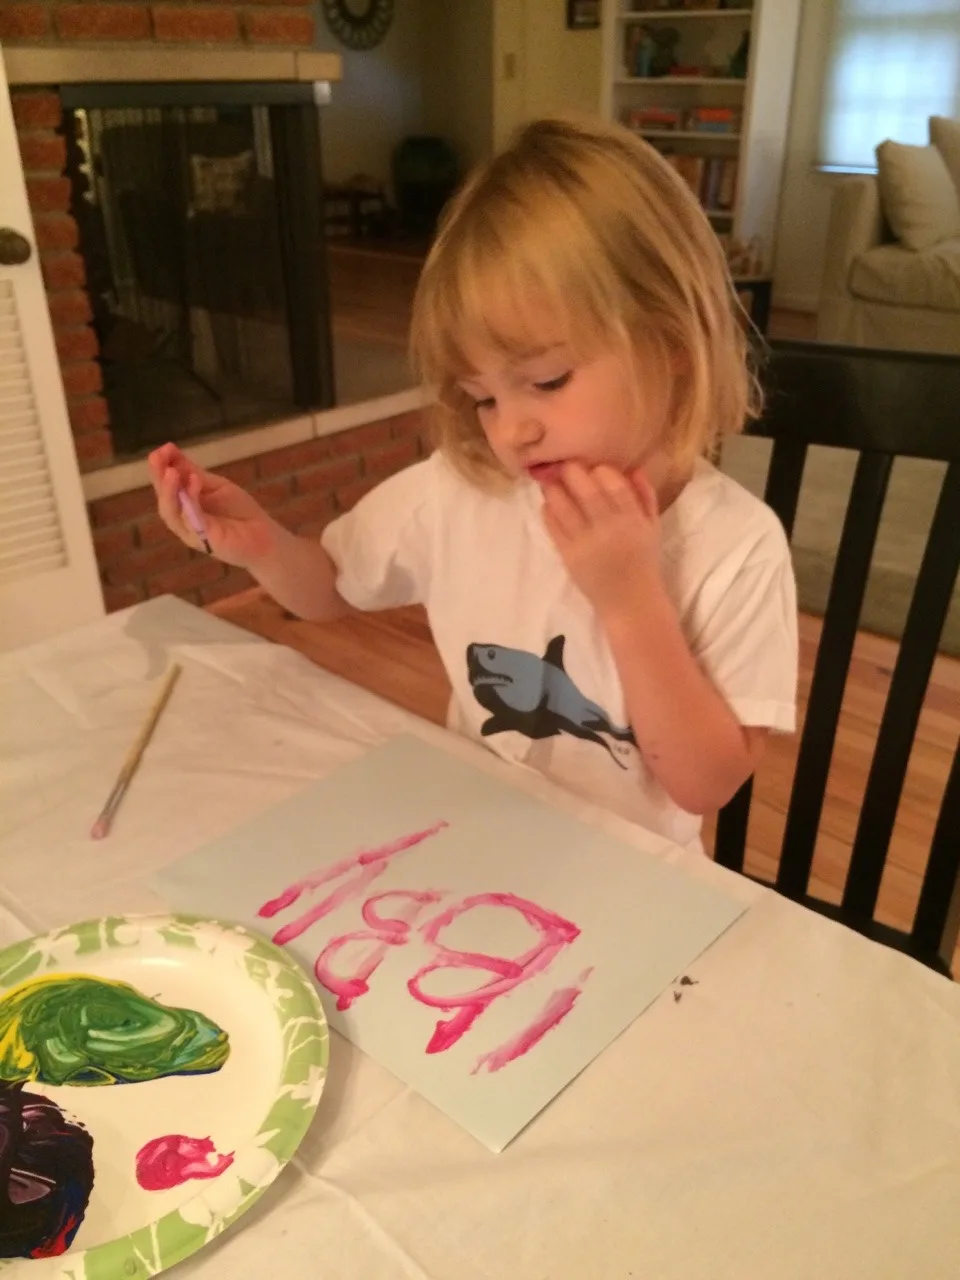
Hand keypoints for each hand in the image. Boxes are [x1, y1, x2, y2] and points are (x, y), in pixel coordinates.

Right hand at [148, 443, 278, 569]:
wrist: (266, 537)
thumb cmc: (240, 512)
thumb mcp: (214, 485)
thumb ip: (192, 471)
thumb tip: (169, 449)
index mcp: (183, 507)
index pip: (165, 487)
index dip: (160, 468)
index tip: (163, 448)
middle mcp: (183, 521)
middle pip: (164, 500)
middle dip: (159, 478)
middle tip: (157, 457)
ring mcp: (192, 533)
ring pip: (172, 513)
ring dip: (170, 491)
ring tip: (171, 471)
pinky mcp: (207, 540)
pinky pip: (193, 521)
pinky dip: (191, 502)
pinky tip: (195, 482)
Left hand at [541, 462, 661, 617]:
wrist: (630, 602)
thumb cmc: (643, 561)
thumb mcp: (652, 527)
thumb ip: (645, 496)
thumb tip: (635, 468)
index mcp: (632, 519)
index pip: (614, 484)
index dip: (600, 470)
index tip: (593, 467)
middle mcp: (609, 528)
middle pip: (586, 491)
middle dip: (571, 472)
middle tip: (563, 464)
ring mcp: (586, 542)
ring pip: (564, 507)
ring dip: (553, 489)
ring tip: (549, 481)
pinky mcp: (569, 556)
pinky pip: (554, 528)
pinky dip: (548, 512)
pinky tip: (548, 504)